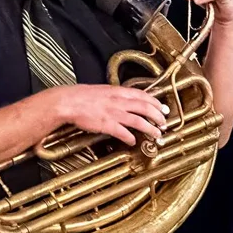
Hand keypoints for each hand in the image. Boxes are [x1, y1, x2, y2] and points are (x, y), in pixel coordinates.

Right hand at [48, 83, 167, 146]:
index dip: (155, 102)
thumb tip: (126, 100)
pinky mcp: (107, 124)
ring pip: (139, 121)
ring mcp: (114, 113)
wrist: (67, 101)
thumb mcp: (102, 90)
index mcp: (118, 92)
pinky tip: (133, 142)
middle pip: (145, 108)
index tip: (163, 108)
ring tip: (157, 134)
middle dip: (158, 116)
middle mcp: (119, 101)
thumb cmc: (82, 96)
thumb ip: (115, 95)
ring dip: (150, 128)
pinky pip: (123, 133)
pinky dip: (130, 138)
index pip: (142, 95)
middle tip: (164, 122)